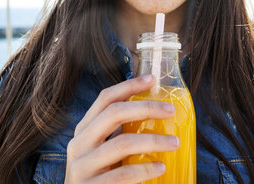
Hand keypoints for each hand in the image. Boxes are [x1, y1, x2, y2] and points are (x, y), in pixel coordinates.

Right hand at [65, 75, 179, 183]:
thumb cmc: (100, 174)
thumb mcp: (103, 149)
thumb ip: (119, 133)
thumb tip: (155, 113)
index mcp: (84, 129)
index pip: (105, 99)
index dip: (128, 86)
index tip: (152, 79)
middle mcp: (79, 144)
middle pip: (113, 113)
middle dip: (146, 107)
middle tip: (171, 110)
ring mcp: (82, 167)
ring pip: (121, 144)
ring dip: (153, 140)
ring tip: (174, 142)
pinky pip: (122, 174)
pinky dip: (145, 170)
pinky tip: (161, 167)